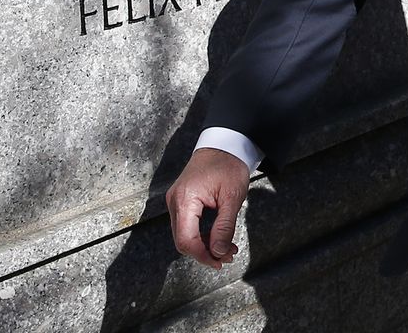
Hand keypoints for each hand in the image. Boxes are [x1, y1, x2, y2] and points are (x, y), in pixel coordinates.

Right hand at [167, 147, 250, 269]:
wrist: (224, 145)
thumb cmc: (229, 166)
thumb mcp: (232, 198)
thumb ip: (225, 227)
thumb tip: (219, 252)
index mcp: (185, 199)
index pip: (186, 240)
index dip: (203, 256)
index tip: (220, 262)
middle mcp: (174, 201)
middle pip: (182, 241)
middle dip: (205, 253)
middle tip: (227, 257)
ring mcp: (175, 201)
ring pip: (184, 235)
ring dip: (204, 246)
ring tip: (227, 248)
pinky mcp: (180, 201)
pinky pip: (186, 226)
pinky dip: (201, 235)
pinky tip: (217, 238)